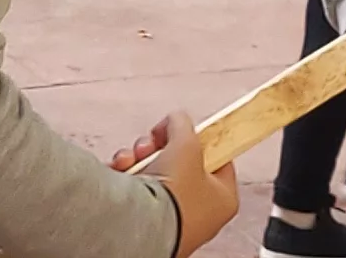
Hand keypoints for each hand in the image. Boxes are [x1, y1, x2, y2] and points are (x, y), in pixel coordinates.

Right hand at [108, 114, 239, 253]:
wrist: (142, 225)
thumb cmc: (175, 194)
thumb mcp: (186, 144)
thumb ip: (183, 125)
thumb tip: (176, 119)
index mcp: (224, 199)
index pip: (218, 159)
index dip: (198, 140)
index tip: (182, 130)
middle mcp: (201, 212)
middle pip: (181, 163)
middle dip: (159, 148)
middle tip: (151, 144)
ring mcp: (174, 218)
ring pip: (156, 173)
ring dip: (139, 159)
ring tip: (132, 159)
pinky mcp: (148, 222)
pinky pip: (138, 188)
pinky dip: (127, 174)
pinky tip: (122, 170)